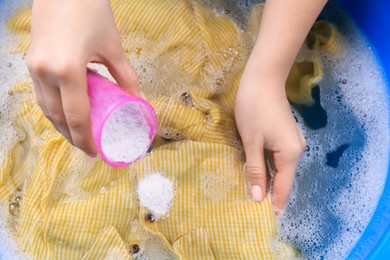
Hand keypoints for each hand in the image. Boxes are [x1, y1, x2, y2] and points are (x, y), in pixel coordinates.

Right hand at [26, 0, 138, 155]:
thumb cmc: (91, 12)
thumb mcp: (113, 47)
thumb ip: (127, 77)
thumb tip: (140, 100)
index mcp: (67, 70)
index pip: (76, 117)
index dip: (86, 140)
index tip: (96, 152)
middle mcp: (45, 72)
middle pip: (57, 118)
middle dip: (73, 137)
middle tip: (89, 146)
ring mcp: (34, 66)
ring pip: (45, 107)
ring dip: (61, 125)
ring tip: (79, 134)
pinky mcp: (31, 61)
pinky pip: (40, 94)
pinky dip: (53, 108)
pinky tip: (66, 112)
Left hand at [235, 74, 305, 210]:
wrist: (262, 79)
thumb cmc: (254, 109)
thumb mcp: (251, 141)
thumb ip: (254, 170)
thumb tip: (257, 197)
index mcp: (290, 154)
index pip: (283, 187)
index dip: (273, 203)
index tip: (264, 219)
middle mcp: (296, 151)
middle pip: (282, 179)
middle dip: (267, 192)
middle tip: (250, 208)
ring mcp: (292, 143)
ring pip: (278, 169)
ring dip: (266, 179)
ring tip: (251, 193)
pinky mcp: (285, 137)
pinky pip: (276, 158)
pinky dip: (266, 166)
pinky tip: (255, 171)